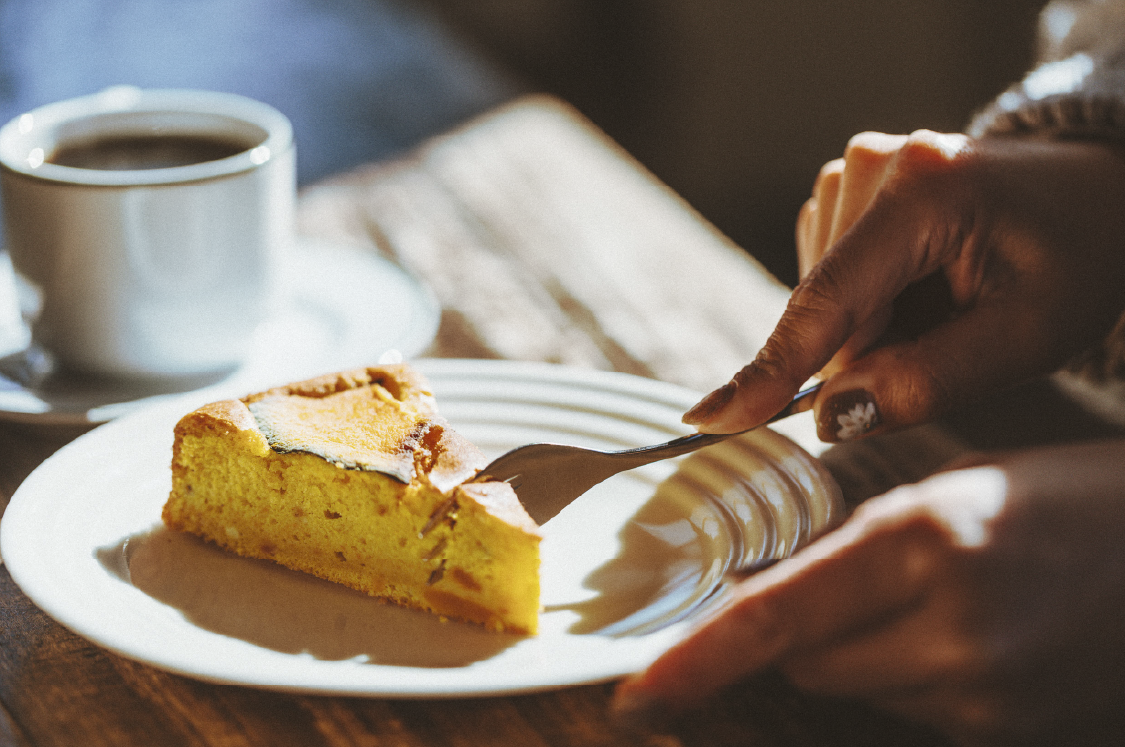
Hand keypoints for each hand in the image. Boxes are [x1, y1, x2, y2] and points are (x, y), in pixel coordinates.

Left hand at [612, 440, 1124, 744]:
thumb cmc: (1081, 502)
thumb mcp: (960, 491)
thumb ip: (863, 541)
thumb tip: (775, 584)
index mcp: (922, 542)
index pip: (775, 619)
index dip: (695, 660)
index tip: (638, 689)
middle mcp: (947, 631)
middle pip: (803, 663)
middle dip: (791, 632)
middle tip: (830, 584)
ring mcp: (982, 695)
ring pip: (855, 690)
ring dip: (857, 651)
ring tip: (930, 598)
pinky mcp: (1006, 732)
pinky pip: (914, 710)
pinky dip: (910, 675)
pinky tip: (965, 630)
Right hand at [683, 131, 1124, 441]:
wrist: (1098, 194)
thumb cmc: (1081, 256)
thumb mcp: (1030, 335)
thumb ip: (928, 380)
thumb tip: (832, 418)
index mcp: (924, 192)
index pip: (827, 301)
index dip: (771, 370)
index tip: (710, 419)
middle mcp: (874, 165)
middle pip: (825, 308)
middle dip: (868, 353)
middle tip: (950, 340)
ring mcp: (855, 169)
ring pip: (822, 297)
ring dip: (870, 329)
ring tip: (944, 304)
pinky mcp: (846, 186)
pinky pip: (828, 277)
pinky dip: (865, 304)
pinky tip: (917, 287)